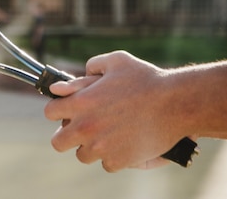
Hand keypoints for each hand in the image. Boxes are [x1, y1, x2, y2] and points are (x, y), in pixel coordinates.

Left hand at [44, 51, 185, 171]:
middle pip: (58, 142)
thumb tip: (66, 83)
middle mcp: (86, 127)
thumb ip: (89, 68)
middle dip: (67, 135)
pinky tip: (122, 143)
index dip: (57, 110)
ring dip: (91, 147)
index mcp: (80, 102)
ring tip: (105, 135)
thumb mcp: (116, 62)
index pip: (49, 112)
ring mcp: (101, 147)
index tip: (67, 111)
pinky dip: (113, 156)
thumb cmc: (146, 79)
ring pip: (82, 155)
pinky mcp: (119, 161)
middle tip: (82, 128)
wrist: (177, 103)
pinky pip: (106, 164)